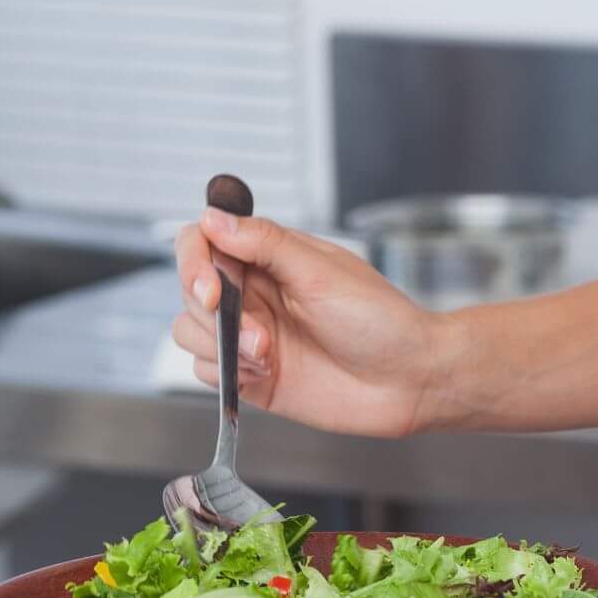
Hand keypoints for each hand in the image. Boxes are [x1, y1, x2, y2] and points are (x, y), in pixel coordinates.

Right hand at [169, 206, 447, 440]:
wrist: (408, 380)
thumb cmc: (380, 320)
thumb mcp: (322, 271)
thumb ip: (265, 243)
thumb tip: (213, 218)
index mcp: (269, 256)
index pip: (203, 241)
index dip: (194, 262)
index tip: (210, 289)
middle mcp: (254, 291)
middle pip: (190, 288)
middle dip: (212, 313)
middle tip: (256, 334)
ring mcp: (249, 334)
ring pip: (189, 330)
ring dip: (220, 345)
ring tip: (267, 354)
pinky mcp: (250, 375)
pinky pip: (205, 370)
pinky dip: (226, 373)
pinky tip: (264, 372)